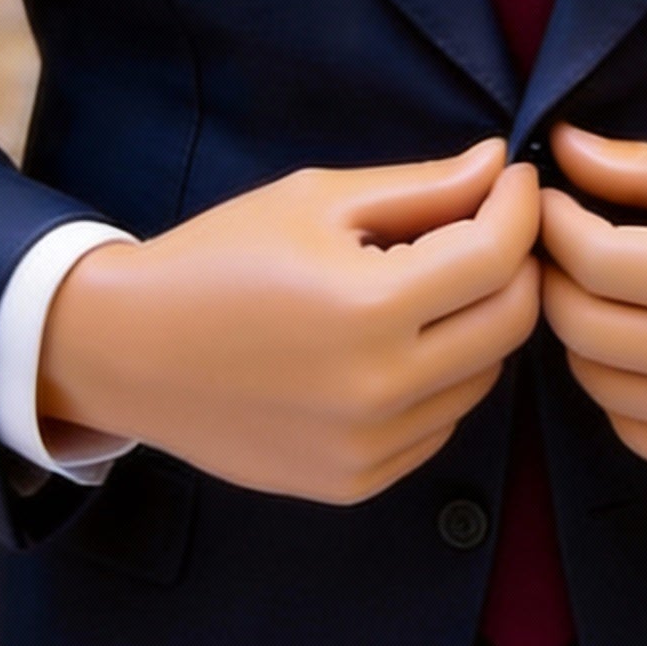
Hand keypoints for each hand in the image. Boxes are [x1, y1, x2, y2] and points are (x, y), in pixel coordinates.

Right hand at [37, 138, 539, 503]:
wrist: (127, 353)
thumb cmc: (219, 259)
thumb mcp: (316, 202)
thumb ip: (421, 188)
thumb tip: (500, 164)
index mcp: (368, 309)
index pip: (496, 258)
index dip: (519, 209)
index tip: (514, 180)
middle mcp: (379, 389)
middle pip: (511, 322)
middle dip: (515, 265)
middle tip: (489, 227)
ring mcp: (370, 446)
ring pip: (483, 376)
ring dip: (478, 323)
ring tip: (427, 284)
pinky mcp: (358, 481)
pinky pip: (441, 422)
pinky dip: (439, 378)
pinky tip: (391, 344)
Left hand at [537, 125, 646, 486]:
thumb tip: (565, 147)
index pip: (594, 261)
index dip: (553, 224)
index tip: (548, 198)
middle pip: (585, 329)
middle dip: (554, 279)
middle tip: (560, 247)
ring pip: (605, 390)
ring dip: (583, 338)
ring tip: (601, 296)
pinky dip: (622, 399)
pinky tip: (638, 355)